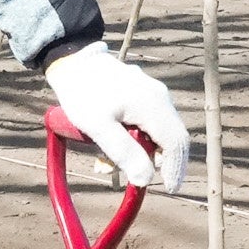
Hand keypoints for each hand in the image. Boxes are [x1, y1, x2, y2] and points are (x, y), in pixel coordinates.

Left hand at [44, 42, 188, 192]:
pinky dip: (133, 136)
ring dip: (137, 150)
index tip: (168, 188)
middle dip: (151, 161)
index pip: (177, 143)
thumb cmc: (82, 93)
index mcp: (154, 105)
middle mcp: (160, 98)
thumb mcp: (98, 126)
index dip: (175, 169)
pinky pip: (147, 120)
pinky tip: (108, 143)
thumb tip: (145, 180)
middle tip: (130, 177)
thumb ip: (123, 152)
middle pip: (170, 138)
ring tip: (103, 162)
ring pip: (156, 130)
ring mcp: (153, 93)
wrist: (70, 60)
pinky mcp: (142, 93)